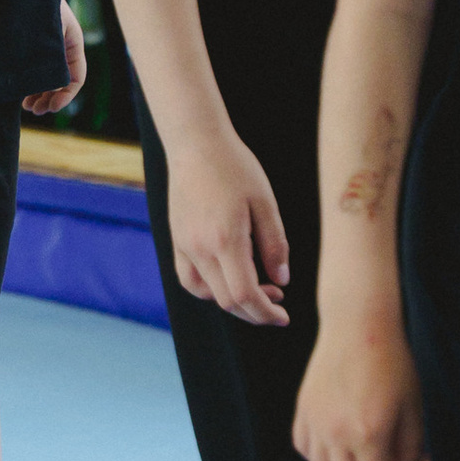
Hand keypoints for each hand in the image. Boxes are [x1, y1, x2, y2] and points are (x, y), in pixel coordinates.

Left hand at [23, 0, 87, 116]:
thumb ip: (49, 54)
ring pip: (49, 78)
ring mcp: (47, 46)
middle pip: (62, 81)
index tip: (52, 107)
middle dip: (51, 99)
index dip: (66, 96)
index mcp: (72, 42)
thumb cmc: (36, 0)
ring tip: (29, 107)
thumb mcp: (47, 28)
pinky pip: (36, 70)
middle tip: (37, 110)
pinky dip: (31, 84)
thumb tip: (49, 85)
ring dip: (41, 95)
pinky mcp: (32, 46)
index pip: (76, 77)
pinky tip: (22, 95)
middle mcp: (62, 46)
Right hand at [163, 120, 291, 325]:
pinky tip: (227, 279)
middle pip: (226, 300)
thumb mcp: (265, 203)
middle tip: (278, 303)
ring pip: (206, 294)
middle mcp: (200, 248)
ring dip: (232, 302)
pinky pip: (189, 278)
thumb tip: (281, 281)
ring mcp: (184, 246)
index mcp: (226, 240)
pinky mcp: (176, 240)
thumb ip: (275, 245)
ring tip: (256, 290)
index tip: (283, 316)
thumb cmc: (235, 167)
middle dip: (254, 311)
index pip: (245, 294)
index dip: (265, 312)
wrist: (196, 144)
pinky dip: (209, 290)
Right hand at [292, 313, 424, 460]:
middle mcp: (338, 434)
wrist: (358, 328)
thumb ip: (411, 448)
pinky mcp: (303, 409)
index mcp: (370, 435)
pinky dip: (316, 458)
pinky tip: (331, 453)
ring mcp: (316, 422)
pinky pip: (303, 447)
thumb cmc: (392, 363)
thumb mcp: (411, 407)